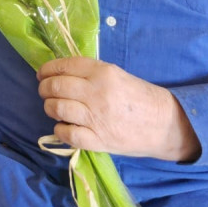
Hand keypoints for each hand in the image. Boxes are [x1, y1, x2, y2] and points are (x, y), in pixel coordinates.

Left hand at [37, 57, 199, 161]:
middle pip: (57, 86)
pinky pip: (68, 134)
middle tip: (45, 91)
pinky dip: (59, 129)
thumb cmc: (139, 97)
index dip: (48, 69)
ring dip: (49, 107)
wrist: (165, 124)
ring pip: (57, 108)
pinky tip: (62, 126)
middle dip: (45, 88)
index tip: (42, 73)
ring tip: (53, 107)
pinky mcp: (98, 140)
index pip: (65, 66)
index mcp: (103, 73)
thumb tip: (60, 73)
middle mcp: (97, 93)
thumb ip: (90, 73)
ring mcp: (97, 118)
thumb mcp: (117, 75)